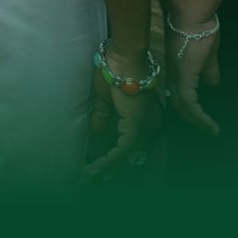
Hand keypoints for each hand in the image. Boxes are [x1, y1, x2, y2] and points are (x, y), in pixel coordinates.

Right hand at [82, 49, 161, 180]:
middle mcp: (148, 127)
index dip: (113, 160)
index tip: (99, 170)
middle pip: (129, 156)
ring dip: (106, 168)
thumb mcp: (105, 98)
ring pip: (126, 156)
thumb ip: (103, 117)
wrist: (124, 58)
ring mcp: (144, 127)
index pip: (129, 146)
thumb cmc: (114, 71)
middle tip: (91, 180)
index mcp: (142, 119)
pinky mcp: (136, 125)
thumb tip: (95, 132)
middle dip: (109, 170)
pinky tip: (96, 168)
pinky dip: (109, 160)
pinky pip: (123, 149)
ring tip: (89, 177)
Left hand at [166, 20, 221, 135]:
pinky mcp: (183, 75)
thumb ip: (208, 70)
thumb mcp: (207, 55)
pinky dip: (199, 115)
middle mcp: (172, 73)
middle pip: (177, 103)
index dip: (187, 107)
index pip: (178, 93)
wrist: (194, 16)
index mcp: (176, 67)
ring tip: (211, 130)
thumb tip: (212, 83)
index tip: (201, 118)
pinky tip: (209, 124)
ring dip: (197, 120)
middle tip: (207, 129)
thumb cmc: (201, 29)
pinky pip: (189, 102)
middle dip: (192, 118)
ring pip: (182, 106)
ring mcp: (176, 75)